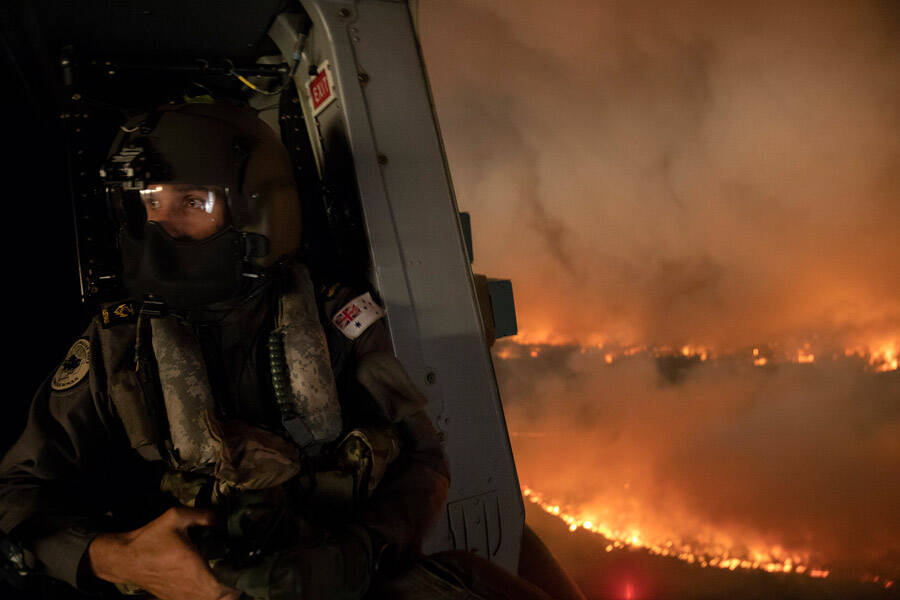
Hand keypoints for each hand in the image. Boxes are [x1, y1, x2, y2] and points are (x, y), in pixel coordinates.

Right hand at [87, 506, 239, 599]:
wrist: (124, 558)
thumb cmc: (150, 538)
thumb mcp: (175, 517)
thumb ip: (202, 515)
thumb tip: (220, 518)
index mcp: (193, 567)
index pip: (222, 589)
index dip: (236, 584)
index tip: (243, 572)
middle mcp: (189, 586)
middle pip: (220, 599)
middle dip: (232, 590)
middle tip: (238, 574)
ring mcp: (181, 596)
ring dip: (220, 595)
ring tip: (227, 580)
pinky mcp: (173, 599)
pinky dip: (206, 597)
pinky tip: (209, 584)